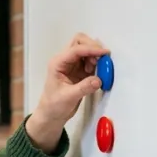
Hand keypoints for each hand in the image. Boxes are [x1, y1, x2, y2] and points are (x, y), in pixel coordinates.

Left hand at [27, 33, 109, 150]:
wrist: (51, 115)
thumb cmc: (54, 106)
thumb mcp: (68, 97)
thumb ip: (83, 88)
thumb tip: (98, 79)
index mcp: (58, 63)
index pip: (76, 49)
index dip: (91, 49)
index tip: (104, 54)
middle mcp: (64, 60)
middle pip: (79, 42)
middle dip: (92, 47)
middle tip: (101, 61)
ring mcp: (72, 65)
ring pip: (86, 50)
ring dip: (95, 56)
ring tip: (97, 71)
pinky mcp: (79, 71)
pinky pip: (90, 60)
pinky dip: (96, 63)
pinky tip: (97, 74)